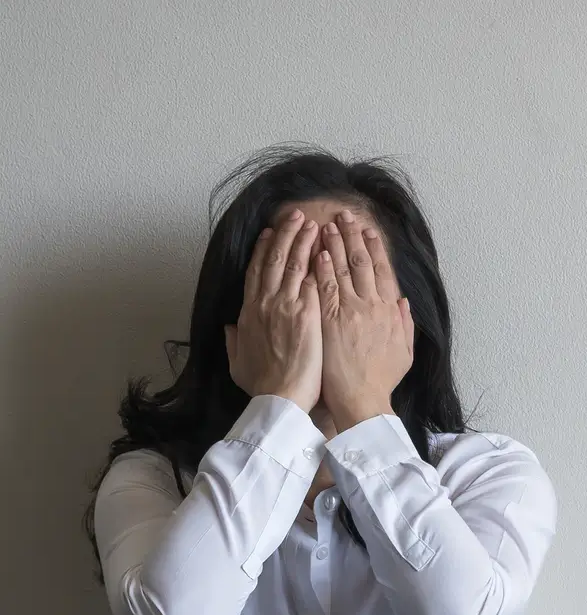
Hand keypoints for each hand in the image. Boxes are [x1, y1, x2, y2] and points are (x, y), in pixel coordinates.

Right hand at [224, 210, 322, 412]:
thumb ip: (234, 342)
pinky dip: (317, 262)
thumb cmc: (262, 387)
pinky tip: (326, 248)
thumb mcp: (238, 363)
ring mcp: (285, 306)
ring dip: (302, 240)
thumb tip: (231, 328)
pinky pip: (311, 280)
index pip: (256, 273)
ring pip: (293, 264)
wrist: (280, 399)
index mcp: (249, 313)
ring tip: (312, 222)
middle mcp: (265, 304)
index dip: (263, 250)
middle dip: (285, 235)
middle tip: (295, 215)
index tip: (270, 233)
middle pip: (273, 260)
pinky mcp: (306, 313)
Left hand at [316, 210, 414, 431]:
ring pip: (343, 269)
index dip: (376, 249)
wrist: (362, 401)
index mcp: (390, 313)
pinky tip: (318, 250)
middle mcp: (372, 307)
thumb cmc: (381, 382)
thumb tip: (403, 302)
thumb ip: (405, 325)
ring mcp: (350, 312)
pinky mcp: (330, 320)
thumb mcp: (404, 353)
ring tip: (328, 224)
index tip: (369, 231)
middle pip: (363, 263)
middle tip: (345, 216)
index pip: (383, 272)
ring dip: (335, 244)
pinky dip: (323, 266)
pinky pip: (326, 286)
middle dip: (353, 237)